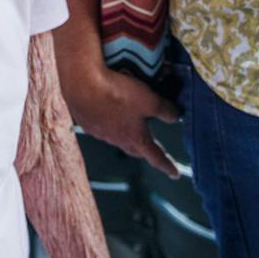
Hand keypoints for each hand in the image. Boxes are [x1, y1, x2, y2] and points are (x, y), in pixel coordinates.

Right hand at [69, 68, 183, 179]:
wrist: (82, 83)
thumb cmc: (117, 92)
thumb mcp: (151, 100)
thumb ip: (166, 111)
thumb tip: (176, 117)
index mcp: (134, 138)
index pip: (155, 156)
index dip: (167, 165)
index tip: (175, 174)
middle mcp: (115, 138)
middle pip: (134, 149)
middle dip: (145, 151)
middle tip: (152, 150)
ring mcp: (98, 131)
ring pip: (116, 137)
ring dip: (125, 134)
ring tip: (129, 124)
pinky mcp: (85, 120)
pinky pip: (100, 125)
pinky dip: (108, 121)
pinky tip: (108, 111)